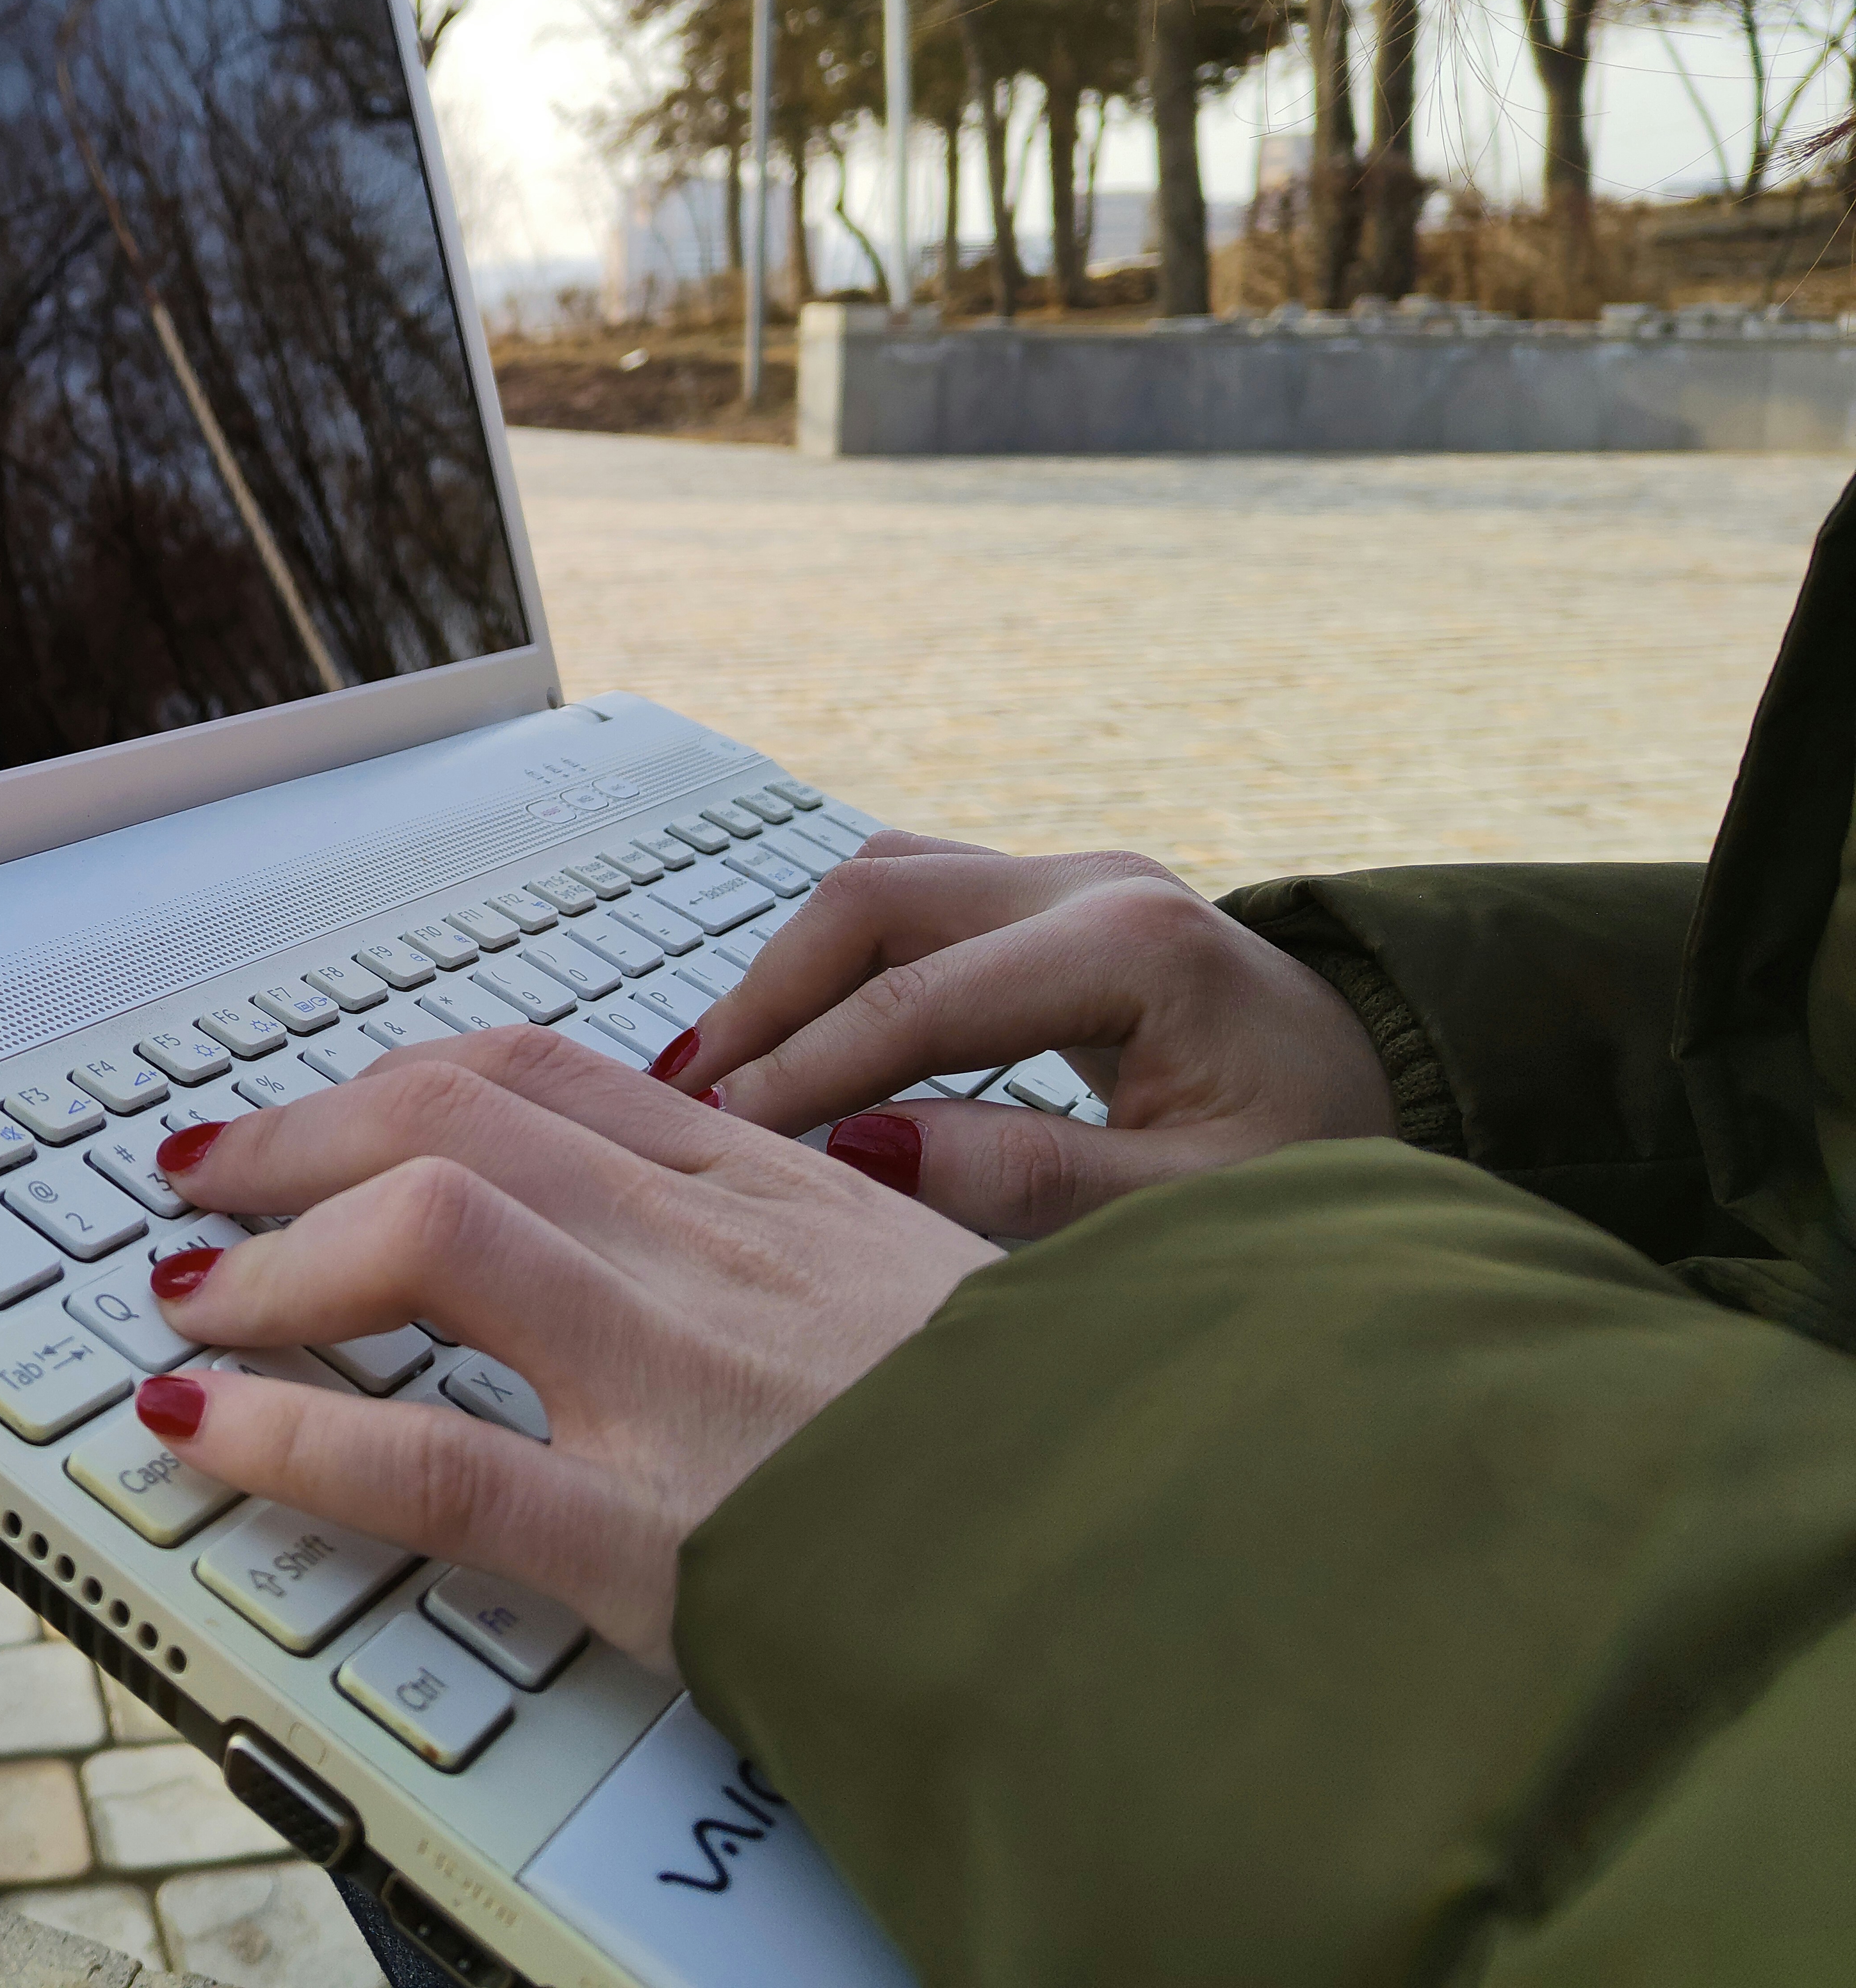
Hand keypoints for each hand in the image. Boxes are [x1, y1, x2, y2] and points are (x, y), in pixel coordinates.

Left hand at [144, 1026, 997, 1669]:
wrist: (1171, 1567)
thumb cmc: (1066, 1440)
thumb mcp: (947, 1294)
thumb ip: (826, 1243)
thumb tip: (755, 1199)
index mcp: (786, 1198)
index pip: (551, 1079)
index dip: (408, 1081)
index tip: (330, 1105)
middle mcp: (715, 1257)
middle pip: (457, 1118)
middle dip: (300, 1136)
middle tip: (202, 1174)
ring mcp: (680, 1384)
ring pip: (427, 1231)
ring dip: (273, 1260)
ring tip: (186, 1299)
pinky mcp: (656, 1538)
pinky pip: (428, 1459)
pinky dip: (291, 1439)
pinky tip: (206, 1438)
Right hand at [664, 833, 1395, 1235]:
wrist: (1386, 1101)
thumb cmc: (1313, 1162)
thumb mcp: (1193, 1204)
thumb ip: (1031, 1178)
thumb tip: (859, 1156)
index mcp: (1136, 946)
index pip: (918, 1003)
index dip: (805, 1073)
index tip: (719, 1140)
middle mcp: (1095, 881)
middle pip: (874, 902)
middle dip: (769, 999)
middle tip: (693, 1099)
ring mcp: (1070, 875)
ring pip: (880, 884)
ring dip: (792, 972)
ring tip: (724, 1072)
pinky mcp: (1050, 896)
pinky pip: (911, 900)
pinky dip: (838, 962)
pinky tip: (796, 1038)